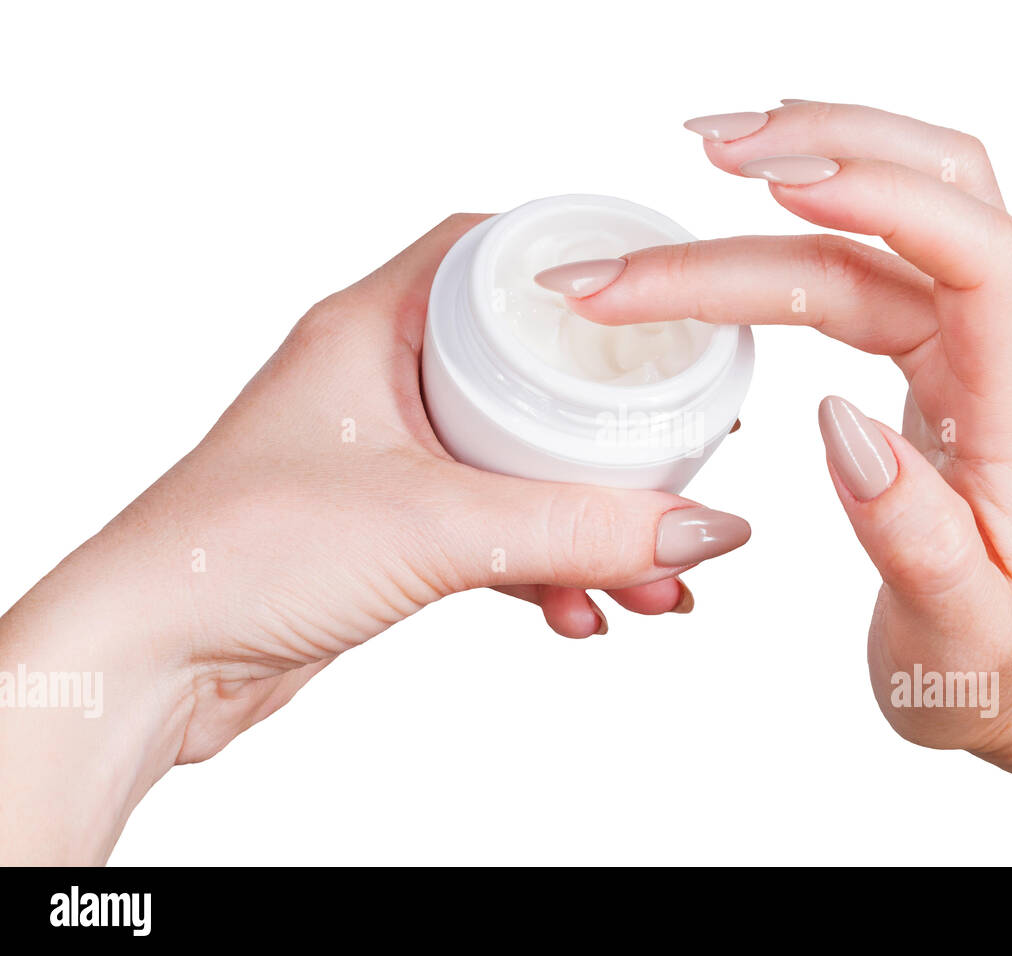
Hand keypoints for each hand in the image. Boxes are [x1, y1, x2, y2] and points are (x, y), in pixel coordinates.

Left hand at [0, 213, 749, 861]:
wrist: (151, 665)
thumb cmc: (236, 556)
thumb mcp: (436, 527)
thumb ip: (581, 530)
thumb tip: (703, 525)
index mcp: (371, 329)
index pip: (488, 256)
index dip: (577, 276)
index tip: (655, 312)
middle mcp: (376, 382)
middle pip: (523, 372)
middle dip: (608, 432)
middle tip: (679, 457)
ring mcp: (384, 461)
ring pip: (517, 467)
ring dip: (589, 522)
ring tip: (653, 577)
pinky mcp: (388, 533)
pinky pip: (492, 534)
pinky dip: (545, 568)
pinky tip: (581, 611)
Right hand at [549, 101, 1011, 756]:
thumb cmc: (997, 660)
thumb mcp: (958, 627)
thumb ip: (908, 531)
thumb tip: (835, 421)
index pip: (977, 255)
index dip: (884, 199)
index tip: (775, 187)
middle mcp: (1001, 351)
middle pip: (933, 197)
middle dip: (820, 156)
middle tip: (707, 152)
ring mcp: (965, 341)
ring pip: (892, 210)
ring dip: (808, 161)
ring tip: (710, 149)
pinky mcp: (926, 346)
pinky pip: (865, 251)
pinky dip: (802, 212)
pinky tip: (752, 192)